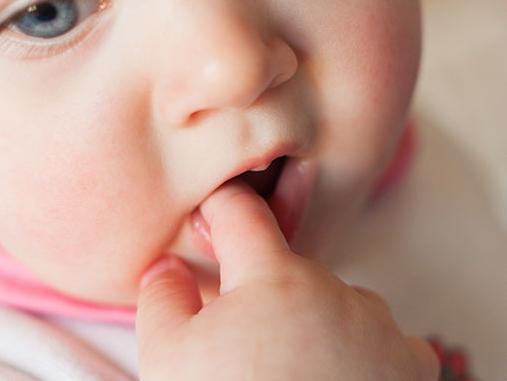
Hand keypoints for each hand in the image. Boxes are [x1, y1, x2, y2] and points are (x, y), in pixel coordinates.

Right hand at [136, 180, 439, 379]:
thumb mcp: (167, 355)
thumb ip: (162, 295)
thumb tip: (168, 267)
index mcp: (275, 277)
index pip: (242, 213)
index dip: (219, 208)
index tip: (212, 215)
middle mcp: (336, 291)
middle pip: (287, 268)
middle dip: (260, 290)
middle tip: (238, 338)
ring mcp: (379, 329)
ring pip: (333, 301)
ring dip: (311, 319)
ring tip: (286, 369)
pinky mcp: (410, 367)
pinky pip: (380, 339)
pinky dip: (358, 350)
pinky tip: (332, 378)